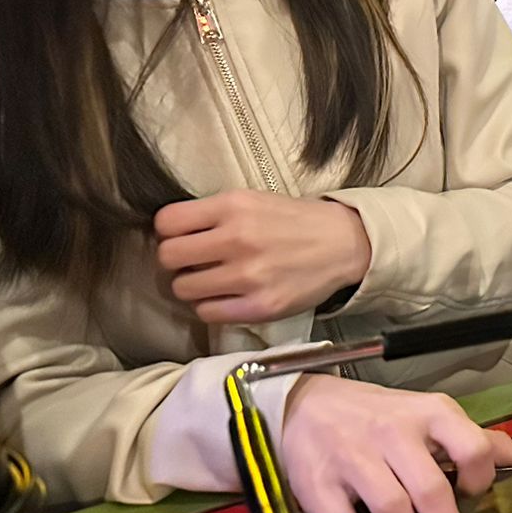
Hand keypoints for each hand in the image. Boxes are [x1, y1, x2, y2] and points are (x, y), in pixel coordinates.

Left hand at [153, 192, 373, 325]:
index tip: (183, 237)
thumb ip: (214, 214)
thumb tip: (173, 234)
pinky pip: (207, 312)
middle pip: (168, 256)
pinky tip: (228, 296)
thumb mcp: (253, 200)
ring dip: (194, 286)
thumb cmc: (295, 221)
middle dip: (177, 260)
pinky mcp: (258, 306)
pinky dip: (212, 306)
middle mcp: (237, 238)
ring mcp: (248, 275)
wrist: (345, 244)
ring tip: (214, 280)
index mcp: (234, 206)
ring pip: (183, 288)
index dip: (170, 231)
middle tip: (195, 262)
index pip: (167, 222)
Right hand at [282, 375, 511, 512]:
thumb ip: (476, 440)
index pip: (471, 447)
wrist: (307, 406)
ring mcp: (355, 459)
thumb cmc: (380, 416)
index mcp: (430, 414)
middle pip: (431, 491)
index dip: (481, 480)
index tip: (477, 501)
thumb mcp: (430, 415)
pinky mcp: (320, 486)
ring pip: (393, 512)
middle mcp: (394, 433)